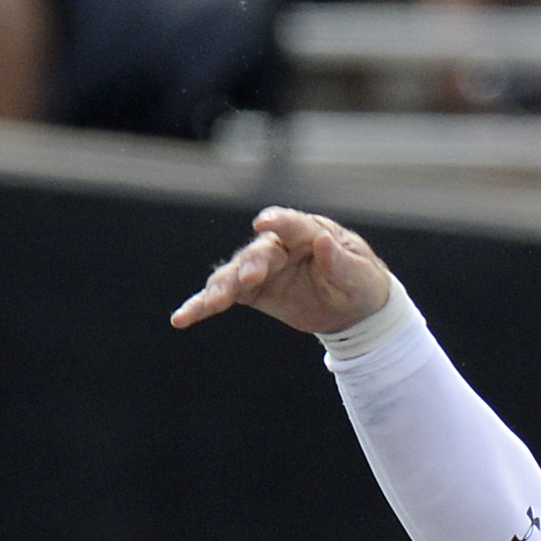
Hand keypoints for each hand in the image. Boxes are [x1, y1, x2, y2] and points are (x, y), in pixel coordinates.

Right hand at [170, 207, 392, 335]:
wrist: (352, 307)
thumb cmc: (358, 281)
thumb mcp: (358, 274)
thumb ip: (340, 260)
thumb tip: (323, 240)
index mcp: (309, 233)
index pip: (292, 225)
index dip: (278, 222)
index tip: (262, 223)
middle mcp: (280, 246)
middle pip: (259, 253)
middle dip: (250, 266)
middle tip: (246, 280)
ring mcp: (262, 268)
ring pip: (235, 274)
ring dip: (221, 288)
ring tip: (209, 303)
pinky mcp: (252, 292)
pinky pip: (225, 297)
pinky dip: (203, 306)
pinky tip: (183, 318)